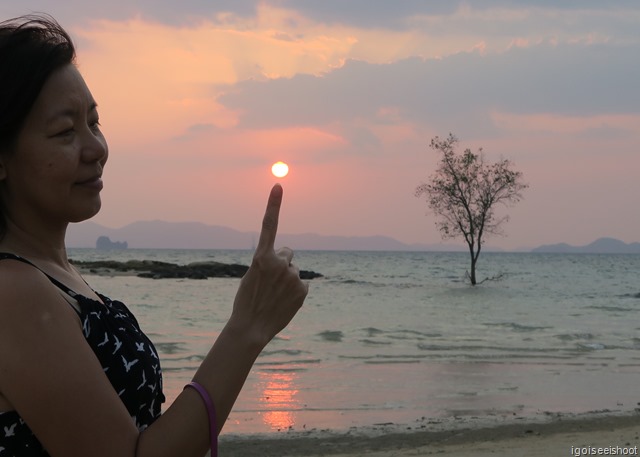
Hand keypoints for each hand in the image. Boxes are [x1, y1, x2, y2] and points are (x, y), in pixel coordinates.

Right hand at [230, 184, 308, 346]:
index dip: (273, 204)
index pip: (269, 225)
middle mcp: (279, 263)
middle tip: (269, 282)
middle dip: (281, 262)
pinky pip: (300, 284)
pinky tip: (283, 302)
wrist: (251, 328)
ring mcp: (293, 277)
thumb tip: (289, 259)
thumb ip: (269, 262)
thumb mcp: (252, 275)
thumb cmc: (247, 300)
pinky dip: (294, 291)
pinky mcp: (303, 289)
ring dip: (286, 279)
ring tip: (274, 295)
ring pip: (294, 270)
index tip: (278, 186)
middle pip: (287, 253)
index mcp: (261, 257)